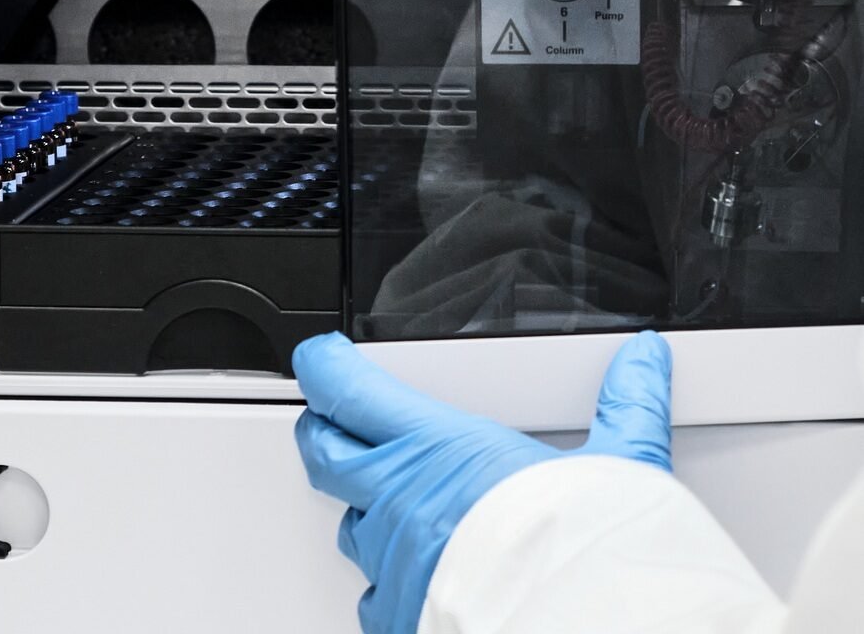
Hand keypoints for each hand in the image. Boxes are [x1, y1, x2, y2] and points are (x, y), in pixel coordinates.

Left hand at [294, 330, 672, 633]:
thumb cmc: (594, 557)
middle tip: (332, 420)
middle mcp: (401, 502)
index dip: (324, 369)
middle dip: (323, 432)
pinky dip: (391, 585)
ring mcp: (394, 565)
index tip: (324, 359)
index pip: (347, 392)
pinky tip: (418, 581)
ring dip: (366, 513)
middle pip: (323, 452)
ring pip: (351, 526)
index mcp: (438, 449)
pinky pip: (374, 597)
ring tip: (396, 507)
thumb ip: (626, 407)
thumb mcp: (619, 467)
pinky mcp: (401, 620)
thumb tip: (643, 361)